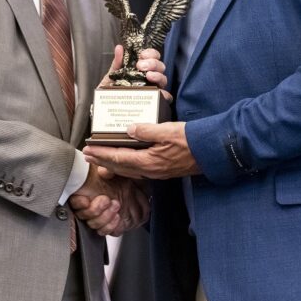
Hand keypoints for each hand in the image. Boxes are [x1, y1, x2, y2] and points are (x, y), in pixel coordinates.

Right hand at [69, 165, 149, 235]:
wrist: (135, 189)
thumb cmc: (120, 179)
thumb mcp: (112, 170)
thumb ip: (105, 170)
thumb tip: (102, 170)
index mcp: (85, 193)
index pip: (74, 202)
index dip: (79, 203)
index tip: (86, 200)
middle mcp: (90, 207)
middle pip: (83, 216)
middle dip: (95, 209)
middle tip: (106, 199)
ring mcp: (100, 218)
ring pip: (94, 225)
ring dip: (105, 216)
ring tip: (116, 204)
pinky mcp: (110, 226)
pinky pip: (106, 231)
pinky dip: (111, 225)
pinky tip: (117, 216)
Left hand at [82, 122, 199, 179]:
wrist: (212, 152)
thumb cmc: (192, 140)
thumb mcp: (167, 130)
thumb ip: (146, 130)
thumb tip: (129, 129)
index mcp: (149, 161)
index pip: (119, 157)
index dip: (101, 154)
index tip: (88, 150)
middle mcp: (150, 170)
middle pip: (120, 167)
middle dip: (103, 161)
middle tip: (88, 156)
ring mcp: (157, 172)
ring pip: (128, 169)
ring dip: (113, 163)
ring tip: (102, 158)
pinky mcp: (163, 169)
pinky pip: (138, 169)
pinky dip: (127, 164)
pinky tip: (126, 159)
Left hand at [101, 45, 171, 100]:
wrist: (107, 105)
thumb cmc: (112, 88)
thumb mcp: (112, 74)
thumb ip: (117, 62)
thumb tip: (119, 48)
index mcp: (143, 67)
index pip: (153, 56)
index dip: (150, 53)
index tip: (141, 55)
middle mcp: (150, 76)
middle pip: (160, 66)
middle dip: (152, 63)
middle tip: (140, 66)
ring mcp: (153, 87)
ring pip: (163, 79)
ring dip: (158, 76)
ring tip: (148, 76)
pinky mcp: (154, 100)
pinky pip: (165, 97)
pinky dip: (164, 94)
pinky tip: (159, 93)